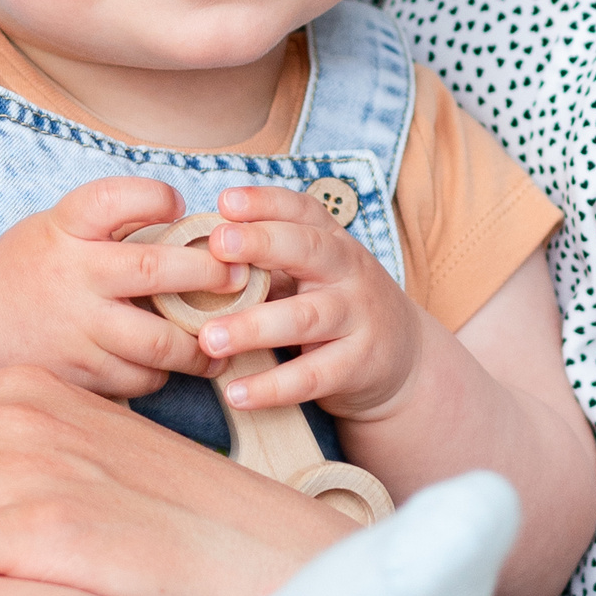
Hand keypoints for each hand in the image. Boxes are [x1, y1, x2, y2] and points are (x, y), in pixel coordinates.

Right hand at [0, 177, 238, 396]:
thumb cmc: (31, 269)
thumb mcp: (57, 227)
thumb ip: (113, 224)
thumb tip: (195, 227)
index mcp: (65, 229)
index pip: (115, 199)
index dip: (155, 198)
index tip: (180, 206)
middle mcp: (71, 277)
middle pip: (156, 272)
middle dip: (210, 275)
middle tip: (238, 277)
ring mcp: (75, 331)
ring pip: (158, 343)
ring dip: (200, 342)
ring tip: (221, 337)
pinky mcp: (77, 376)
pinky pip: (140, 379)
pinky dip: (162, 373)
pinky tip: (171, 364)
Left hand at [192, 185, 438, 419]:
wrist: (404, 358)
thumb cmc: (336, 306)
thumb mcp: (312, 274)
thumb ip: (266, 263)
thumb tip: (190, 257)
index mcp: (331, 241)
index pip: (302, 210)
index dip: (265, 202)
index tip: (226, 201)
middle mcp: (348, 271)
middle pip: (308, 249)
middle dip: (261, 244)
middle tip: (216, 246)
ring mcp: (357, 317)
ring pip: (305, 317)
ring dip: (253, 327)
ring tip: (209, 339)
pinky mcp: (359, 365)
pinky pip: (312, 376)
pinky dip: (272, 387)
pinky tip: (236, 393)